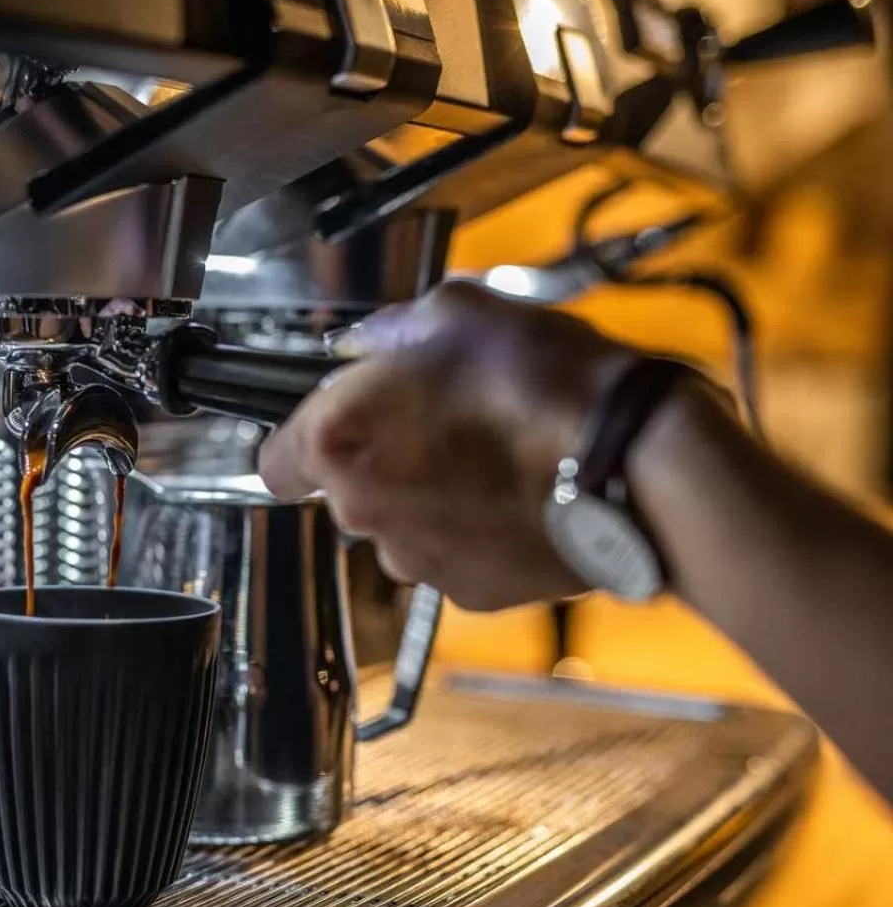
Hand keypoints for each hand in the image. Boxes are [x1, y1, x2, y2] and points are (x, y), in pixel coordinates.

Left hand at [258, 280, 634, 610]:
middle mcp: (363, 511)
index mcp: (338, 440)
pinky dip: (474, 533)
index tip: (333, 423)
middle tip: (438, 420)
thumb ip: (390, 332)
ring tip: (490, 457)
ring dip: (428, 498)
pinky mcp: (469, 593)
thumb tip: (367, 346)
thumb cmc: (538, 379)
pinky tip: (517, 495)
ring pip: (400, 528)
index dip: (302, 440)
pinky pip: (453, 558)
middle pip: (346, 492)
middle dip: (381, 461)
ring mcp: (415, 560)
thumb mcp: (453, 313)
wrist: (631, 459)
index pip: (276, 461)